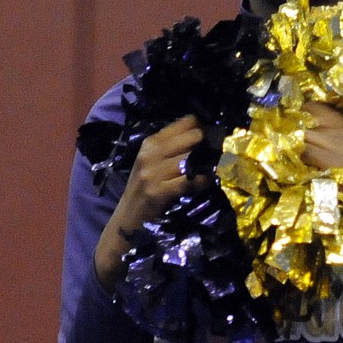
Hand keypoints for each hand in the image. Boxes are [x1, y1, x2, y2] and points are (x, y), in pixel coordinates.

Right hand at [94, 115, 203, 290]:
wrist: (126, 220)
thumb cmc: (144, 190)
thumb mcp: (151, 163)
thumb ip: (172, 148)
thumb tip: (204, 136)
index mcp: (150, 143)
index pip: (184, 123)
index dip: (202, 127)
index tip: (212, 136)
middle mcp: (150, 154)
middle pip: (191, 138)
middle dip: (207, 145)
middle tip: (217, 153)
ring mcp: (153, 173)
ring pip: (191, 159)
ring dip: (207, 164)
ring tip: (213, 168)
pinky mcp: (159, 192)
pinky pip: (189, 181)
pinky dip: (202, 181)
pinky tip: (207, 182)